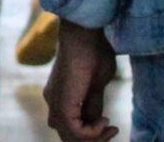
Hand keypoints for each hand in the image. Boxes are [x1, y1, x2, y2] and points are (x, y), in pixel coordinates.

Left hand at [44, 20, 119, 140]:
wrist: (86, 32)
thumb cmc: (94, 51)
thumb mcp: (96, 86)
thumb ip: (91, 105)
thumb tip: (93, 123)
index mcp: (59, 97)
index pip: (70, 129)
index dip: (91, 135)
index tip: (111, 126)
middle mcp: (53, 102)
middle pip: (68, 136)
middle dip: (93, 139)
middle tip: (111, 131)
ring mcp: (55, 102)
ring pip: (70, 136)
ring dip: (93, 137)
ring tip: (108, 126)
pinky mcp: (61, 101)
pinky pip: (73, 130)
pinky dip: (91, 133)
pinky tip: (104, 121)